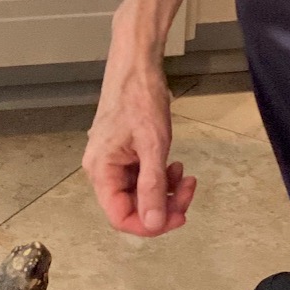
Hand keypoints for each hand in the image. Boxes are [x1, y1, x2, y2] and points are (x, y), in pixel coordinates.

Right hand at [83, 50, 196, 235]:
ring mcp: (113, 161)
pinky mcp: (124, 152)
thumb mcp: (152, 145)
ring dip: (165, 191)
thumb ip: (152, 187)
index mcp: (101, 171)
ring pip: (140, 193)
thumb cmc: (140, 98)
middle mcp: (102, 170)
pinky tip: (176, 166)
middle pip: (132, 207)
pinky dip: (161, 176)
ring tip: (185, 175)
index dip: (149, 224)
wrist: (137, 65)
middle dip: (163, 205)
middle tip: (189, 191)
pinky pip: (142, 177)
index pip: (120, 216)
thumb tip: (153, 223)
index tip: (178, 217)